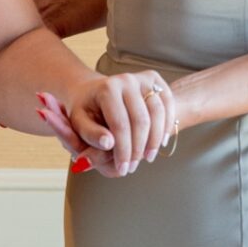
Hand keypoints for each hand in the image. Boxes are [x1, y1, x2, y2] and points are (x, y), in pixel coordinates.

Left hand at [37, 71, 176, 175]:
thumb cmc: (87, 110)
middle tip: (134, 167)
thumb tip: (109, 143)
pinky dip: (166, 126)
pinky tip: (160, 143)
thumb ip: (91, 135)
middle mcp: (126, 80)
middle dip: (139, 148)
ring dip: (155, 140)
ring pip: (157, 113)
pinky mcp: (155, 80)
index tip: (123, 169)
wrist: (94, 90)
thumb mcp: (80, 123)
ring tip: (148, 157)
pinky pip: (167, 105)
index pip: (120, 125)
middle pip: (141, 120)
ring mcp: (142, 78)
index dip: (123, 150)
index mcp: (106, 89)